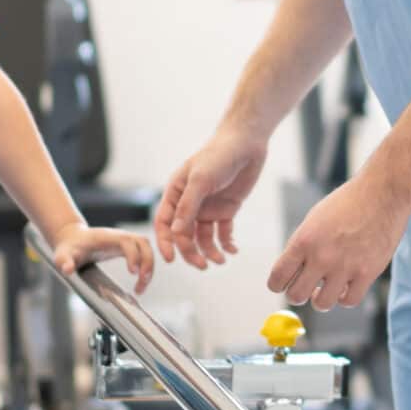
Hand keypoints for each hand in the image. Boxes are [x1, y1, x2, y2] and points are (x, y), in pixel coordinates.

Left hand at [45, 223, 154, 293]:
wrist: (72, 239)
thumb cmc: (68, 247)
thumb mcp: (62, 254)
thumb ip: (64, 261)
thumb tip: (68, 269)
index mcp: (107, 237)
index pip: (128, 241)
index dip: (134, 255)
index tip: (132, 272)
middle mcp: (120, 236)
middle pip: (144, 243)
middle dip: (147, 262)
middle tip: (141, 282)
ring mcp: (125, 241)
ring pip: (147, 249)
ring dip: (149, 267)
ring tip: (140, 288)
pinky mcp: (126, 248)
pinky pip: (143, 255)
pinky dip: (146, 268)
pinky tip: (139, 284)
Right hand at [157, 128, 269, 268]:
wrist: (246, 144)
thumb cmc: (218, 156)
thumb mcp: (200, 179)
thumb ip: (188, 206)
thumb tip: (176, 233)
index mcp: (175, 193)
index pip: (164, 223)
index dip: (165, 242)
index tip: (171, 260)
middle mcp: (189, 203)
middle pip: (184, 235)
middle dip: (191, 252)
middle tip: (203, 265)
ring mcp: (207, 208)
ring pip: (204, 237)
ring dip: (210, 251)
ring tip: (221, 260)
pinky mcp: (226, 210)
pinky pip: (223, 233)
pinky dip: (227, 244)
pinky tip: (232, 251)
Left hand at [265, 175, 410, 310]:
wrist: (382, 193)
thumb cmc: (347, 203)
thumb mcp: (314, 220)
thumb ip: (302, 246)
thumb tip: (292, 273)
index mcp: (303, 241)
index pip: (277, 278)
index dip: (278, 284)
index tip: (284, 284)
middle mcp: (321, 256)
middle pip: (296, 296)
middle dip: (298, 294)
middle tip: (306, 287)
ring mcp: (345, 267)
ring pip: (322, 304)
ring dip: (321, 299)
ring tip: (327, 287)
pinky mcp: (367, 273)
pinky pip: (349, 301)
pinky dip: (345, 297)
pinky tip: (346, 286)